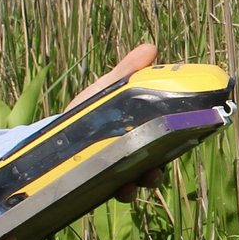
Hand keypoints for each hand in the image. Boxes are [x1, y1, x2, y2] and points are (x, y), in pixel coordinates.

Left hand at [63, 41, 169, 200]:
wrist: (54, 136)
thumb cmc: (86, 110)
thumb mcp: (107, 87)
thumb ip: (128, 70)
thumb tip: (151, 47)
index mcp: (141, 127)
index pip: (167, 132)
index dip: (178, 135)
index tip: (184, 133)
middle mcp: (135, 149)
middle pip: (158, 158)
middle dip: (162, 163)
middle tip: (159, 165)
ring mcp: (121, 167)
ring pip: (143, 177)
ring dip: (148, 179)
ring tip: (143, 178)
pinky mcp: (104, 181)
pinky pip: (120, 190)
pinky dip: (125, 192)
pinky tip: (122, 188)